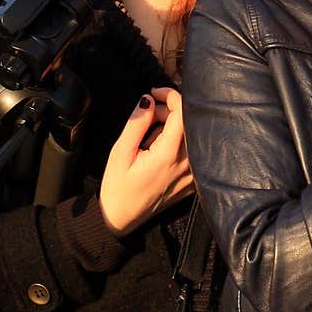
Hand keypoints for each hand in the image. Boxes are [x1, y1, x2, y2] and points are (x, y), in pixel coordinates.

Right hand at [99, 87, 194, 234]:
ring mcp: (192, 175)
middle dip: (168, 111)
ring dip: (172, 127)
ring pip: (191, 135)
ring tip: (149, 137)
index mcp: (169, 156)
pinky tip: (159, 149)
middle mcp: (187, 165)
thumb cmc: (118, 187)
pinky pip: (192, 151)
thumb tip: (148, 99)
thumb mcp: (120, 152)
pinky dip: (177, 142)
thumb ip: (136, 123)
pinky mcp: (193, 181)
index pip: (182, 113)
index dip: (170, 95)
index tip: (154, 93)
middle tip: (146, 116)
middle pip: (188, 122)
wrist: (122, 219)